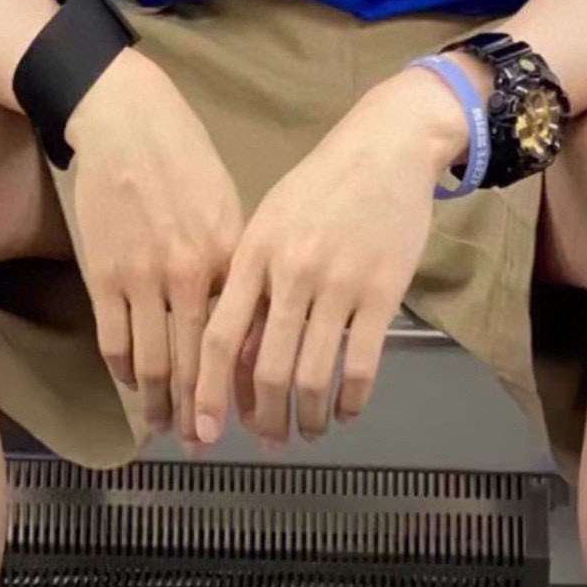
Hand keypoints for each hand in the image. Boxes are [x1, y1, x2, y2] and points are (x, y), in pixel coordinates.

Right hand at [66, 48, 243, 445]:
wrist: (126, 121)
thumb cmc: (185, 158)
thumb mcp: (228, 204)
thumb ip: (236, 261)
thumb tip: (248, 316)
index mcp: (230, 254)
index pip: (240, 338)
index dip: (243, 383)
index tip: (249, 414)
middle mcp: (189, 274)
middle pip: (196, 362)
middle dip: (201, 411)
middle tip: (204, 443)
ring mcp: (142, 277)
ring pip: (153, 362)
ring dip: (160, 404)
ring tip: (167, 428)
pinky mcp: (103, 275)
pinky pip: (114, 341)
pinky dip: (125, 371)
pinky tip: (135, 385)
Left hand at [193, 65, 471, 447]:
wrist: (386, 145)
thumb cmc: (321, 184)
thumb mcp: (271, 221)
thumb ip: (251, 283)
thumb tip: (238, 357)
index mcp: (255, 251)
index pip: (221, 336)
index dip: (209, 391)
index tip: (201, 430)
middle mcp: (292, 271)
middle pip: (269, 369)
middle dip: (265, 419)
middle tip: (268, 441)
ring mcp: (339, 283)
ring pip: (315, 376)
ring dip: (308, 418)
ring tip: (307, 433)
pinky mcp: (383, 292)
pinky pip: (362, 364)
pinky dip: (351, 400)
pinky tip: (346, 412)